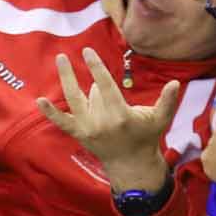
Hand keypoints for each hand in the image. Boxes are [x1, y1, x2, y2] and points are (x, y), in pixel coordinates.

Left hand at [38, 49, 181, 195]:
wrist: (131, 164)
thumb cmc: (147, 137)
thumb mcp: (161, 119)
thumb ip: (168, 101)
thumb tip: (176, 82)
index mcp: (121, 116)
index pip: (105, 86)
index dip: (95, 67)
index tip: (88, 51)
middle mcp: (102, 122)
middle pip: (92, 91)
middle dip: (93, 80)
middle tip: (84, 59)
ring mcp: (88, 129)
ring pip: (75, 99)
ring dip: (67, 78)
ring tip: (62, 59)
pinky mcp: (80, 134)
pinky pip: (62, 122)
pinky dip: (50, 112)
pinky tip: (39, 100)